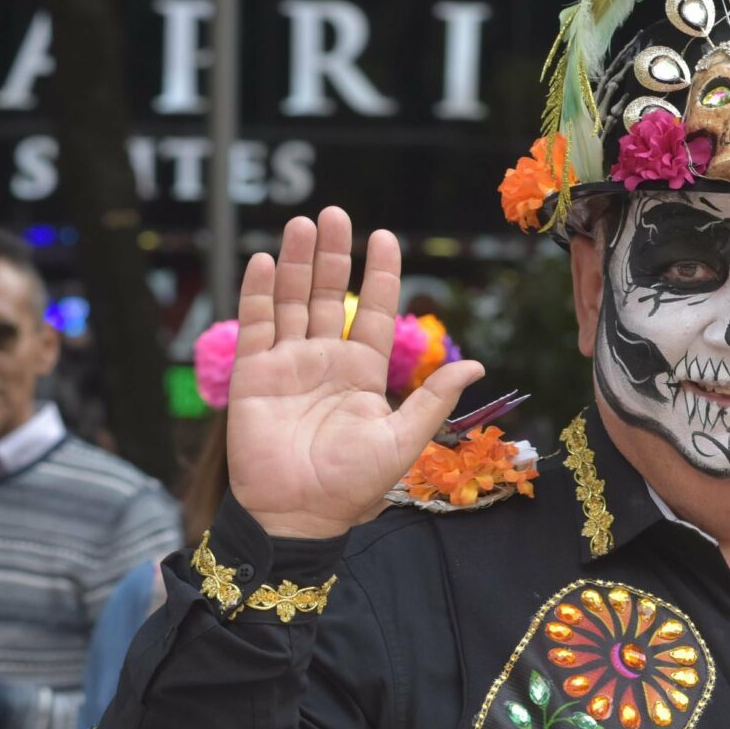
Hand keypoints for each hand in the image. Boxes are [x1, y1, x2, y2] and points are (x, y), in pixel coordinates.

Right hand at [226, 208, 483, 540]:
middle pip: (329, 295)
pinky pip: (256, 325)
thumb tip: (476, 365)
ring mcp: (288, 365)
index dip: (379, 275)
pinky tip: (264, 260)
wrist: (298, 515)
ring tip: (303, 223)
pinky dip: (259, 292)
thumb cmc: (353, 486)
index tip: (384, 237)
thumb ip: (433, 399)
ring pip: (292, 301)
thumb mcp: (403, 441)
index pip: (374, 312)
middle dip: (332, 255)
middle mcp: (326, 361)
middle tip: (335, 213)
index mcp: (364, 373)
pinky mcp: (253, 375)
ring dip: (295, 263)